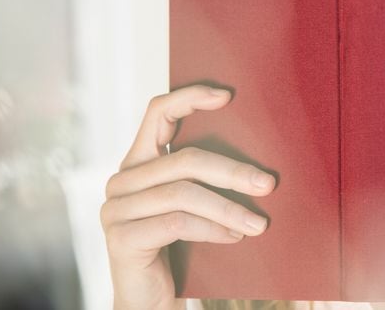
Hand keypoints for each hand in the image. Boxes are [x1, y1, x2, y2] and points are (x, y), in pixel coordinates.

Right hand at [100, 85, 276, 309]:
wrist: (150, 301)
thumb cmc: (180, 247)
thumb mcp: (193, 205)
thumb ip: (203, 177)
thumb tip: (257, 158)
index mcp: (139, 161)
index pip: (157, 112)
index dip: (190, 97)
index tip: (228, 96)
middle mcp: (122, 180)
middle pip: (184, 160)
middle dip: (232, 171)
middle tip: (268, 184)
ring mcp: (116, 209)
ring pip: (184, 193)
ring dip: (229, 208)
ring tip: (259, 223)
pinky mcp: (121, 238)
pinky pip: (177, 223)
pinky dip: (213, 229)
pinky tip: (235, 237)